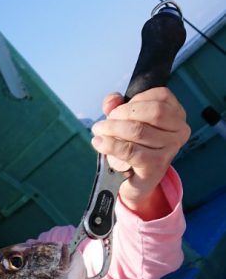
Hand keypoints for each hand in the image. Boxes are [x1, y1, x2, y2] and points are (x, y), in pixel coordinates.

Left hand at [91, 88, 190, 212]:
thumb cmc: (134, 147)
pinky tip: (99, 143)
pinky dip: (111, 145)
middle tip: (105, 122)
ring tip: (99, 132)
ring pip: (139, 130)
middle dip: (123, 113)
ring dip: (113, 129)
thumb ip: (118, 106)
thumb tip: (112, 100)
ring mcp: (169, 150)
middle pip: (153, 112)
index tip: (117, 110)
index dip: (136, 99)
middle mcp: (179, 132)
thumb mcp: (127, 122)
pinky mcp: (155, 166)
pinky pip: (130, 151)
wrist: (134, 182)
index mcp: (177, 115)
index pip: (162, 96)